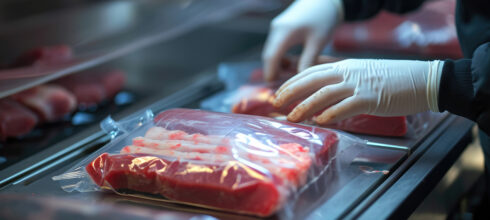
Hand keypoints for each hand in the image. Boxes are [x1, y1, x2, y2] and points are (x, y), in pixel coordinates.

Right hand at [262, 0, 342, 81]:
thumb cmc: (324, 18)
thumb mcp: (318, 42)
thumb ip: (307, 61)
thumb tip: (300, 80)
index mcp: (284, 33)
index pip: (271, 57)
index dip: (270, 73)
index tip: (272, 87)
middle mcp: (277, 29)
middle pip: (269, 55)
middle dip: (272, 70)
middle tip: (280, 86)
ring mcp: (277, 27)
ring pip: (272, 50)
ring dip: (277, 63)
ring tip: (287, 77)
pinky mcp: (281, 26)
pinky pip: (276, 45)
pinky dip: (280, 55)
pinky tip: (290, 63)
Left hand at [273, 59, 442, 124]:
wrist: (423, 80)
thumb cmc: (393, 80)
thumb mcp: (363, 74)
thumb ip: (343, 81)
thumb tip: (323, 92)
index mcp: (346, 67)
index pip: (312, 71)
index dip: (293, 82)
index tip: (279, 92)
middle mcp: (349, 73)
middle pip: (312, 80)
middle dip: (291, 92)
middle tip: (276, 103)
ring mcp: (359, 84)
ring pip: (324, 93)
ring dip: (305, 105)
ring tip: (292, 116)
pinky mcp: (371, 98)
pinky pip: (346, 105)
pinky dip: (331, 113)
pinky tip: (320, 120)